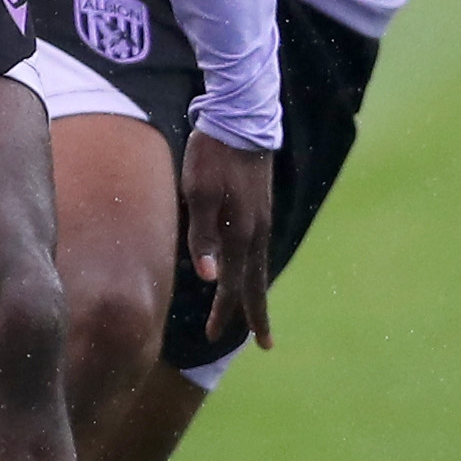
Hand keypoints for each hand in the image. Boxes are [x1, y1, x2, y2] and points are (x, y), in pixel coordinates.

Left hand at [178, 128, 275, 351]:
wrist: (240, 117)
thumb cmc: (212, 154)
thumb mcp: (198, 192)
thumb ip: (202, 236)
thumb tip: (208, 278)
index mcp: (241, 231)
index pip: (234, 283)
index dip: (227, 311)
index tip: (216, 337)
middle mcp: (257, 230)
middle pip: (255, 281)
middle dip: (254, 313)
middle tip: (262, 344)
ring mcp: (262, 218)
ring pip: (259, 266)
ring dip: (254, 292)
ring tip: (253, 313)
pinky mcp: (260, 206)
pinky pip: (258, 249)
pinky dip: (254, 268)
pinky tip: (247, 269)